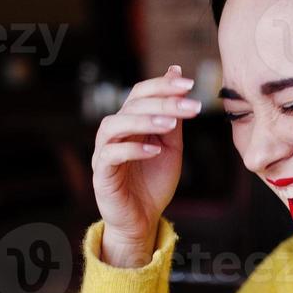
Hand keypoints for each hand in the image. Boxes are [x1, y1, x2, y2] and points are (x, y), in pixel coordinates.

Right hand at [91, 64, 201, 266]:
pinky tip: (155, 150)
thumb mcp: (171, 145)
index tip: (190, 84)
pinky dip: (133, 150)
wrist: (143, 219)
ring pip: (115, 125)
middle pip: (131, 106)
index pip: (140, 93)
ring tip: (170, 125)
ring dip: (144, 121)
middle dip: (162, 102)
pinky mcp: (101, 174)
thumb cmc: (154, 181)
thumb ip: (173, 115)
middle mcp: (114, 132)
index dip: (162, 85)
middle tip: (190, 104)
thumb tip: (177, 73)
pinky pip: (111, 155)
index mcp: (129, 122)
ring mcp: (104, 152)